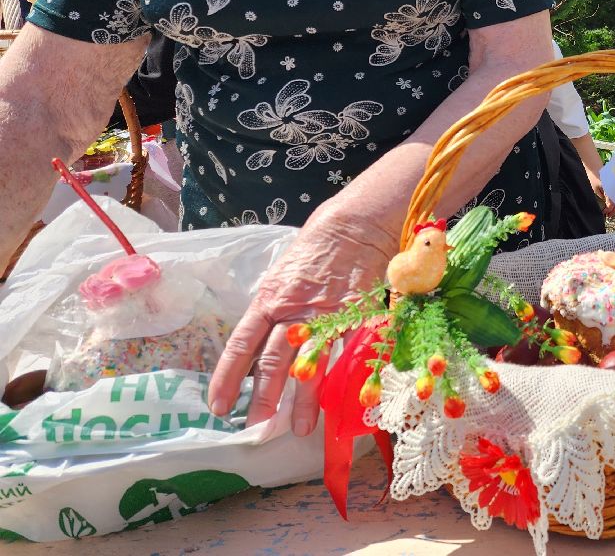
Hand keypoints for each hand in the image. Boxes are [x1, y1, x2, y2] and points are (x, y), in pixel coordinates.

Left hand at [207, 198, 396, 434]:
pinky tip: (340, 400)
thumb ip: (273, 308)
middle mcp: (294, 311)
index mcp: (269, 299)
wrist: (356, 226)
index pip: (241, 345)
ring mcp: (326, 317)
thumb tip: (261, 342)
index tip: (218, 406)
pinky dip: (341, 379)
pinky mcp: (356, 318)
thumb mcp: (283, 276)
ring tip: (297, 427)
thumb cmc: (317, 247)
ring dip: (303, 399)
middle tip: (255, 427)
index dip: (228, 377)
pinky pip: (345, 355)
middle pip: (273, 362)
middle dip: (263, 398)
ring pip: (309, 365)